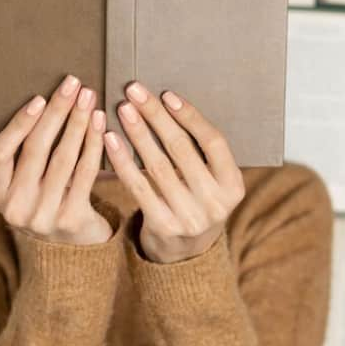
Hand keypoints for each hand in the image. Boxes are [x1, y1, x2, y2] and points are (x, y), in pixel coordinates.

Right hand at [0, 74, 111, 244]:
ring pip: (63, 158)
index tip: (38, 98)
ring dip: (78, 123)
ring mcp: (43, 216)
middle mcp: (15, 207)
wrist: (73, 249)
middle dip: (56, 112)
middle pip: (35, 150)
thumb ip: (25, 156)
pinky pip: (85, 173)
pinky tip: (100, 125)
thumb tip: (45, 100)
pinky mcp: (72, 219)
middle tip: (72, 85)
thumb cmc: (47, 201)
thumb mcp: (25, 185)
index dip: (17, 124)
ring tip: (89, 98)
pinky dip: (93, 144)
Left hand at [103, 82, 244, 263]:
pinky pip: (138, 186)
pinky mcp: (162, 227)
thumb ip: (200, 152)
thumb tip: (166, 102)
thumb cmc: (195, 201)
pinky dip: (122, 160)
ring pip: (157, 165)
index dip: (190, 116)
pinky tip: (110, 139)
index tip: (167, 94)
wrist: (185, 254)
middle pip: (182, 149)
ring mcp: (189, 217)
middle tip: (134, 91)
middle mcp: (216, 203)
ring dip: (137, 133)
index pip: (214, 142)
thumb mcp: (212, 182)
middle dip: (155, 116)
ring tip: (122, 109)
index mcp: (234, 186)